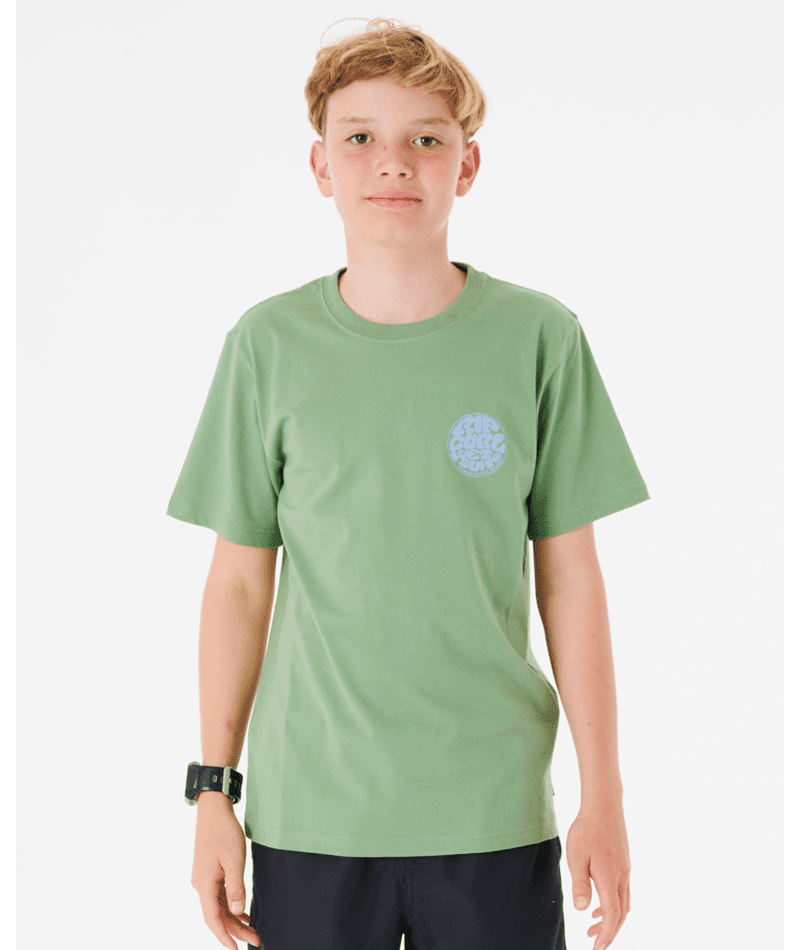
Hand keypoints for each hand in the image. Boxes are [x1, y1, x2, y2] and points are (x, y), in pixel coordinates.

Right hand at [190, 796, 260, 947]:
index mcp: (204, 884)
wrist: (213, 809)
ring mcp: (204, 878)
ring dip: (234, 919)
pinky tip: (243, 911)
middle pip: (217, 915)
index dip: (224, 937)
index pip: (213, 919)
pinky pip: (219, 896)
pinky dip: (231, 906)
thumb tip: (237, 912)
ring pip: (218, 906)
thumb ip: (236, 887)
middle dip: (235, 930)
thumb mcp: (234, 860)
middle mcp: (201, 885)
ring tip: (252, 929)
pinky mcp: (208, 872)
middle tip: (255, 939)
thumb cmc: (224, 831)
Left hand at [565, 798, 630, 949]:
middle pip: (620, 915)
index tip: (596, 948)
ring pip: (623, 904)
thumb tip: (582, 909)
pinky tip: (599, 901)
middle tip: (595, 943)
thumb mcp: (576, 856)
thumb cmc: (587, 829)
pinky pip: (622, 892)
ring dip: (611, 919)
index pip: (611, 917)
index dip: (605, 935)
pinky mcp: (624, 863)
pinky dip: (613, 904)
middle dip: (609, 932)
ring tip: (593, 926)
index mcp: (609, 879)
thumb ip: (580, 884)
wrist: (604, 806)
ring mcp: (625, 870)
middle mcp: (622, 878)